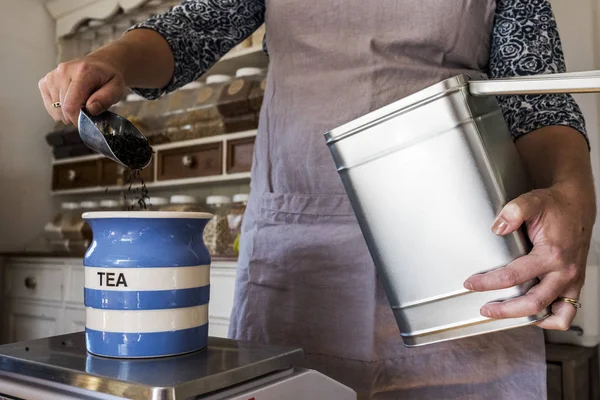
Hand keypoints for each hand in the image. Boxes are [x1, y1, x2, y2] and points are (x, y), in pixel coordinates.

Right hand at [38, 55, 125, 124]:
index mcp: (82, 72)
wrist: (100, 65)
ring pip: (55, 108)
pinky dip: (59, 110)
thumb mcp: (116, 88)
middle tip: (88, 111)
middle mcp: (63, 71)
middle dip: (75, 117)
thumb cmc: (109, 78)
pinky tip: (70, 103)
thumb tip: (90, 109)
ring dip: (68, 113)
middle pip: (62, 108)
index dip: (78, 120)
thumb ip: (105, 99)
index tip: (88, 122)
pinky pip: (49, 105)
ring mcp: (52, 76)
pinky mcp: (45, 81)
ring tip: (81, 104)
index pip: (71, 105)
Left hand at [464, 183, 592, 330]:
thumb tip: (497, 227)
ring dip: (527, 319)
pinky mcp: (575, 285)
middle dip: (505, 310)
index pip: (513, 276)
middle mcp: (564, 272)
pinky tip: (530, 313)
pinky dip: (549, 319)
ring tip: (505, 315)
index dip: (488, 282)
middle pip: (533, 303)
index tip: (471, 283)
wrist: (578, 205)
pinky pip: (566, 313)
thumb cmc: (555, 206)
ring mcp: (572, 281)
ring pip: (552, 315)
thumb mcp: (533, 202)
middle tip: (485, 309)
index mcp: (551, 254)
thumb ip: (514, 211)